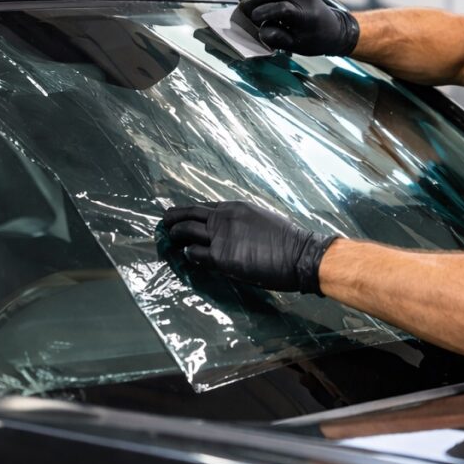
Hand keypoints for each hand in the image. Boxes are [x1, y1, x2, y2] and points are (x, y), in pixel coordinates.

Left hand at [162, 201, 336, 294]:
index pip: (202, 207)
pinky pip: (194, 254)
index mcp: (235, 207)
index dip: (188, 211)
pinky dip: (188, 254)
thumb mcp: (262, 219)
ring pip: (185, 232)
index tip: (178, 215)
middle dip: (172, 218)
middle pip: (187, 214)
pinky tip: (187, 256)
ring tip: (169, 239)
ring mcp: (220, 236)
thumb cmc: (287, 240)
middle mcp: (223, 217)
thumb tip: (233, 231)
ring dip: (174, 235)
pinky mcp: (220, 257)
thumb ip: (242, 223)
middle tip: (164, 223)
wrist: (299, 254)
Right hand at [238, 0, 359, 55]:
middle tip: (245, 15)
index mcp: (303, 14)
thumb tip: (260, 31)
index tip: (255, 23)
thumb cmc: (315, 40)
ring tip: (246, 6)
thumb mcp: (297, 46)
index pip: (280, 8)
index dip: (262, 14)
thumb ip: (278, 39)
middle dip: (251, 2)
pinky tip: (254, 0)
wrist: (335, 28)